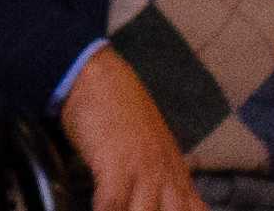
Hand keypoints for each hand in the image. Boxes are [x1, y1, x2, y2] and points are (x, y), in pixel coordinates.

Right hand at [60, 46, 206, 210]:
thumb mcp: (154, 147)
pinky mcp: (116, 164)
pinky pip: (112, 203)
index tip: (165, 208)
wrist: (100, 77)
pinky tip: (97, 209)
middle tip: (135, 208)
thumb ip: (164, 176)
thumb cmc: (122, 111)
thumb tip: (164, 199)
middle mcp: (165, 175)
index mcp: (176, 173)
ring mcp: (143, 170)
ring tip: (119, 210)